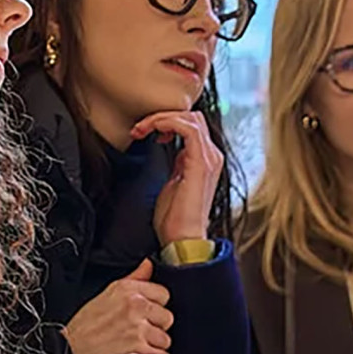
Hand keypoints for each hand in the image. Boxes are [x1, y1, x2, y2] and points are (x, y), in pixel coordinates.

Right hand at [63, 259, 171, 353]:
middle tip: (133, 333)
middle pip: (167, 318)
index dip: (154, 306)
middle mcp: (135, 306)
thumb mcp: (105, 295)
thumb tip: (149, 263)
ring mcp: (138, 329)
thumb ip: (133, 279)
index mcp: (128, 289)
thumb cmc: (84, 326)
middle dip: (155, 327)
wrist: (64, 352)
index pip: (164, 294)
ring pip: (165, 340)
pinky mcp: (140, 352)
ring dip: (152, 346)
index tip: (141, 314)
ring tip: (129, 346)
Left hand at [132, 110, 224, 245]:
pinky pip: (187, 129)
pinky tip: (153, 131)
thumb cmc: (175, 217)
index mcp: (206, 160)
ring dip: (161, 118)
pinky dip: (167, 123)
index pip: (191, 124)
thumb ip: (178, 163)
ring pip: (189, 118)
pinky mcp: (200, 163)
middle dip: (162, 116)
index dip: (167, 121)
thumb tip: (173, 148)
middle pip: (192, 116)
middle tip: (140, 128)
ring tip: (143, 129)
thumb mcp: (174, 180)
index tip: (146, 132)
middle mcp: (212, 156)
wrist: (182, 238)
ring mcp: (209, 158)